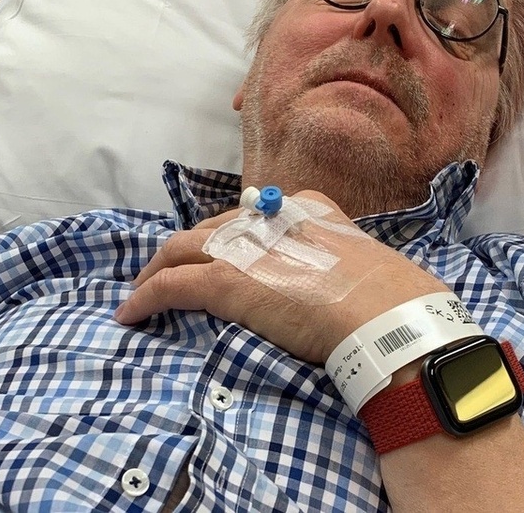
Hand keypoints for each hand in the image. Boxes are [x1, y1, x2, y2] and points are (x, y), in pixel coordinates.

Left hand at [114, 190, 450, 363]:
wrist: (389, 315)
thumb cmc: (393, 298)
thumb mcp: (366, 262)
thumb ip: (341, 263)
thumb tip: (347, 288)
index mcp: (306, 207)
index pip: (251, 216)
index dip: (227, 237)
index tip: (219, 255)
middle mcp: (269, 218)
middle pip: (209, 228)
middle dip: (184, 249)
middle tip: (169, 272)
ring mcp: (244, 248)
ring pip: (180, 249)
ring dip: (158, 271)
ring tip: (143, 292)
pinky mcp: (224, 281)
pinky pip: (170, 285)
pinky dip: (146, 298)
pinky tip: (130, 314)